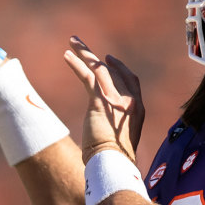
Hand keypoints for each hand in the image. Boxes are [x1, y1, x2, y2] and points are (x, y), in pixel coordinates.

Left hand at [63, 36, 143, 163]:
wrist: (113, 163)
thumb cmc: (115, 159)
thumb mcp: (121, 141)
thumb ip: (118, 129)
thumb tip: (108, 133)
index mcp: (138, 109)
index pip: (131, 80)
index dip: (120, 68)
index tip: (108, 59)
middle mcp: (130, 100)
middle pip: (113, 70)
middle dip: (96, 57)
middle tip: (82, 44)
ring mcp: (116, 99)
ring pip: (99, 69)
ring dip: (85, 53)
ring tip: (72, 41)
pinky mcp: (100, 101)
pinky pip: (87, 77)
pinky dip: (76, 64)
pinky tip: (66, 55)